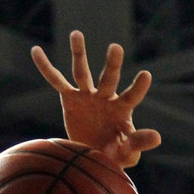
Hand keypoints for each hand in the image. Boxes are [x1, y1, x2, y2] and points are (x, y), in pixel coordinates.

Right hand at [31, 30, 161, 169]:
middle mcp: (105, 97)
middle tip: (116, 48)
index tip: (145, 75)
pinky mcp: (70, 99)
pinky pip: (56, 81)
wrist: (92, 159)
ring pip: (82, 72)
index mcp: (122, 110)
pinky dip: (46, 67)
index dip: (138, 87)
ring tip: (76, 34)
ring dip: (79, 54)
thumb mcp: (127, 154)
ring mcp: (87, 96)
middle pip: (109, 78)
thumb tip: (158, 137)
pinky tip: (36, 51)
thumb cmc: (114, 156)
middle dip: (112, 64)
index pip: (132, 96)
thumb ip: (138, 143)